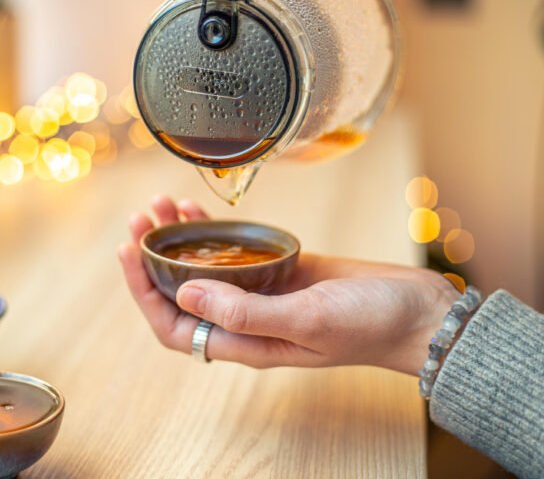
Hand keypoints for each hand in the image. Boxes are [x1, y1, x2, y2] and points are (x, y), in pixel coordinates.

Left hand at [118, 196, 459, 374]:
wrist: (417, 312)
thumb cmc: (369, 324)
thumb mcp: (306, 319)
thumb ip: (245, 312)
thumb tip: (186, 292)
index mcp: (246, 342)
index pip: (175, 326)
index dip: (144, 292)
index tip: (131, 251)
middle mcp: (247, 321)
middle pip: (182, 294)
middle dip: (153, 259)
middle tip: (139, 218)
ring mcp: (263, 296)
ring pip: (205, 270)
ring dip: (179, 241)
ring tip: (160, 205)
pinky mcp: (281, 272)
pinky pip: (234, 254)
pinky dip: (214, 233)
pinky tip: (198, 210)